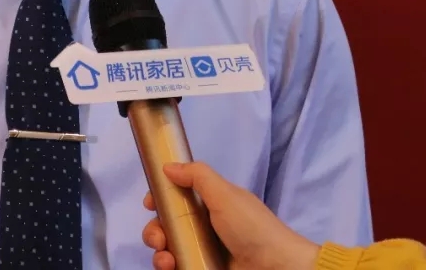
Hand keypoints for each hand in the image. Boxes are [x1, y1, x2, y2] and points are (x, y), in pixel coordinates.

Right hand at [141, 162, 320, 269]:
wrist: (275, 267)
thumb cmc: (251, 227)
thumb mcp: (226, 194)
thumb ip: (198, 176)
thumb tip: (168, 166)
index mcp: (211, 203)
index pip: (178, 196)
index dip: (161, 198)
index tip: (150, 203)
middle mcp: (204, 226)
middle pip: (167, 225)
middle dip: (155, 229)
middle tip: (159, 237)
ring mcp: (202, 250)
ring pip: (168, 248)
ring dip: (159, 252)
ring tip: (166, 258)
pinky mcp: (201, 268)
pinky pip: (177, 266)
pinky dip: (168, 266)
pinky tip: (171, 266)